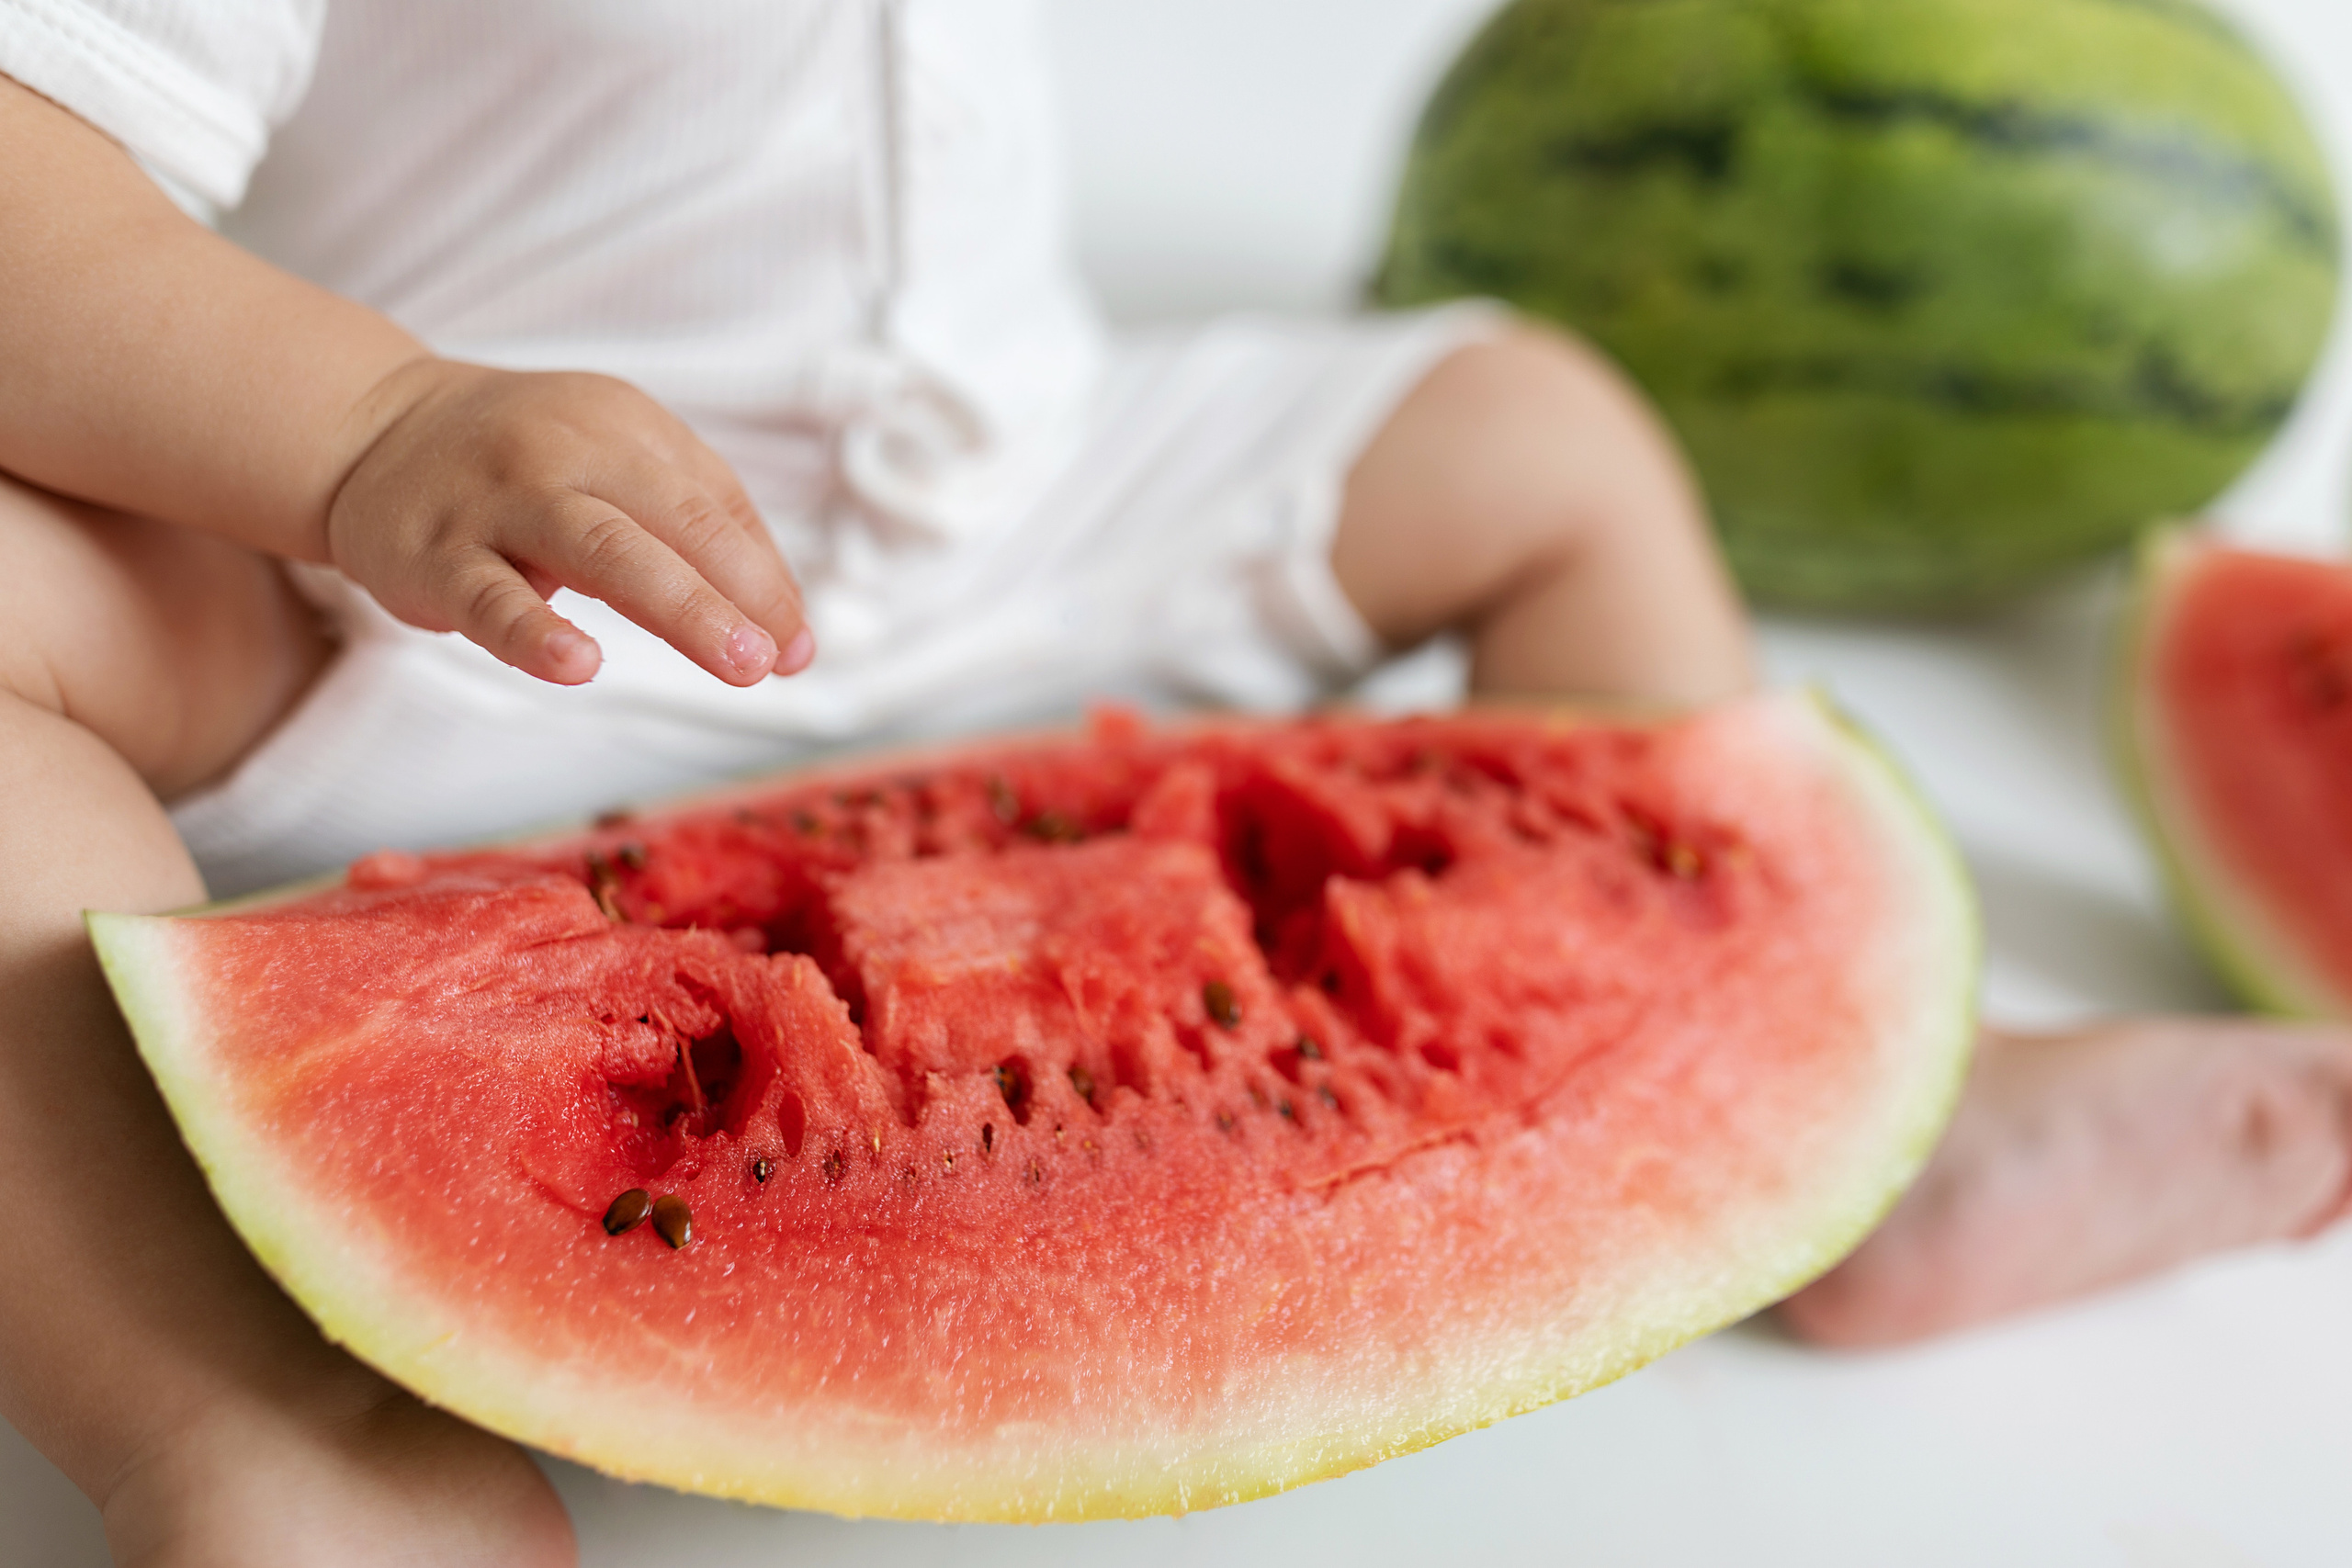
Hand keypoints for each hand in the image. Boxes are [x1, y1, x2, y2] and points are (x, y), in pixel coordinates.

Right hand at [326, 360, 810, 686]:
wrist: (372, 430)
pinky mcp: (436, 556)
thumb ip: (704, 535)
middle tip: (773, 659)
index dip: (764, 579)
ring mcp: (499, 503)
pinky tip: (579, 666)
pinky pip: (491, 598)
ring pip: (600, 550)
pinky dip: (535, 632)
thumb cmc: (527, 465)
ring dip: (677, 606)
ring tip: (733, 660)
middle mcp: (567, 453)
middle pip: (672, 524)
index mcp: (627, 428)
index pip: (714, 506)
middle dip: (735, 593)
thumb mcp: (619, 464)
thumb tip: (791, 635)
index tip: (796, 647)